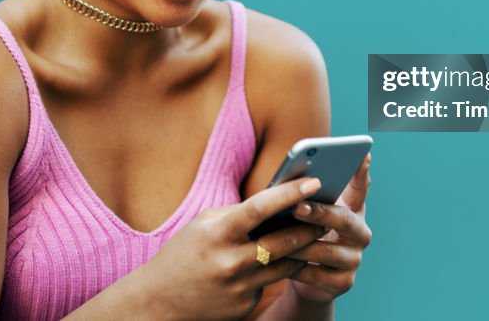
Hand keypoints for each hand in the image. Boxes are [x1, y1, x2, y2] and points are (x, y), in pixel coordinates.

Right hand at [143, 177, 326, 320]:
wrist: (159, 302)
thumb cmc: (184, 253)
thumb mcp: (204, 225)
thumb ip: (238, 214)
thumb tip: (277, 203)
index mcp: (218, 234)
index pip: (260, 208)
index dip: (289, 193)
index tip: (314, 181)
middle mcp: (230, 262)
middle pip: (284, 240)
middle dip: (310, 225)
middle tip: (329, 212)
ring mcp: (239, 287)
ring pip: (287, 265)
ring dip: (303, 249)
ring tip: (316, 234)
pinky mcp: (245, 306)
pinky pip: (271, 283)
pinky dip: (277, 270)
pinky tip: (280, 262)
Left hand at [285, 154, 371, 302]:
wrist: (303, 276)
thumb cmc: (301, 232)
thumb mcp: (304, 214)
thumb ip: (304, 198)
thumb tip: (285, 183)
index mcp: (352, 209)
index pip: (361, 188)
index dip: (362, 173)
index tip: (363, 155)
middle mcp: (360, 233)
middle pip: (345, 220)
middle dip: (320, 213)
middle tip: (297, 207)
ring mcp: (354, 259)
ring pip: (328, 250)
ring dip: (301, 244)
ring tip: (277, 239)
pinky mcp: (343, 283)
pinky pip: (318, 275)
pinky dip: (297, 268)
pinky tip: (279, 263)